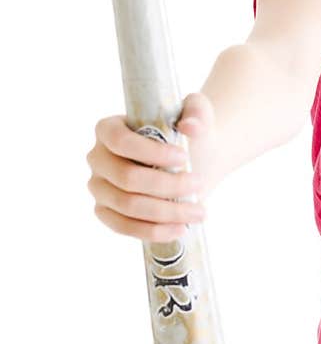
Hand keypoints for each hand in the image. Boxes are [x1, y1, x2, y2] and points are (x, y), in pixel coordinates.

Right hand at [87, 91, 217, 241]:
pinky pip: (123, 227)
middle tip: (199, 184)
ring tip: (198, 211)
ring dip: (166, 212)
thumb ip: (197, 112)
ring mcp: (99, 188)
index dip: (151, 153)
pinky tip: (180, 229)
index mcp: (108, 129)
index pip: (120, 142)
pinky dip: (153, 231)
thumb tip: (190, 127)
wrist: (192, 160)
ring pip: (128, 206)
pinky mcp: (106, 212)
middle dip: (167, 185)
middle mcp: (97, 158)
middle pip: (126, 178)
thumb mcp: (197, 114)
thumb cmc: (187, 135)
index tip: (184, 157)